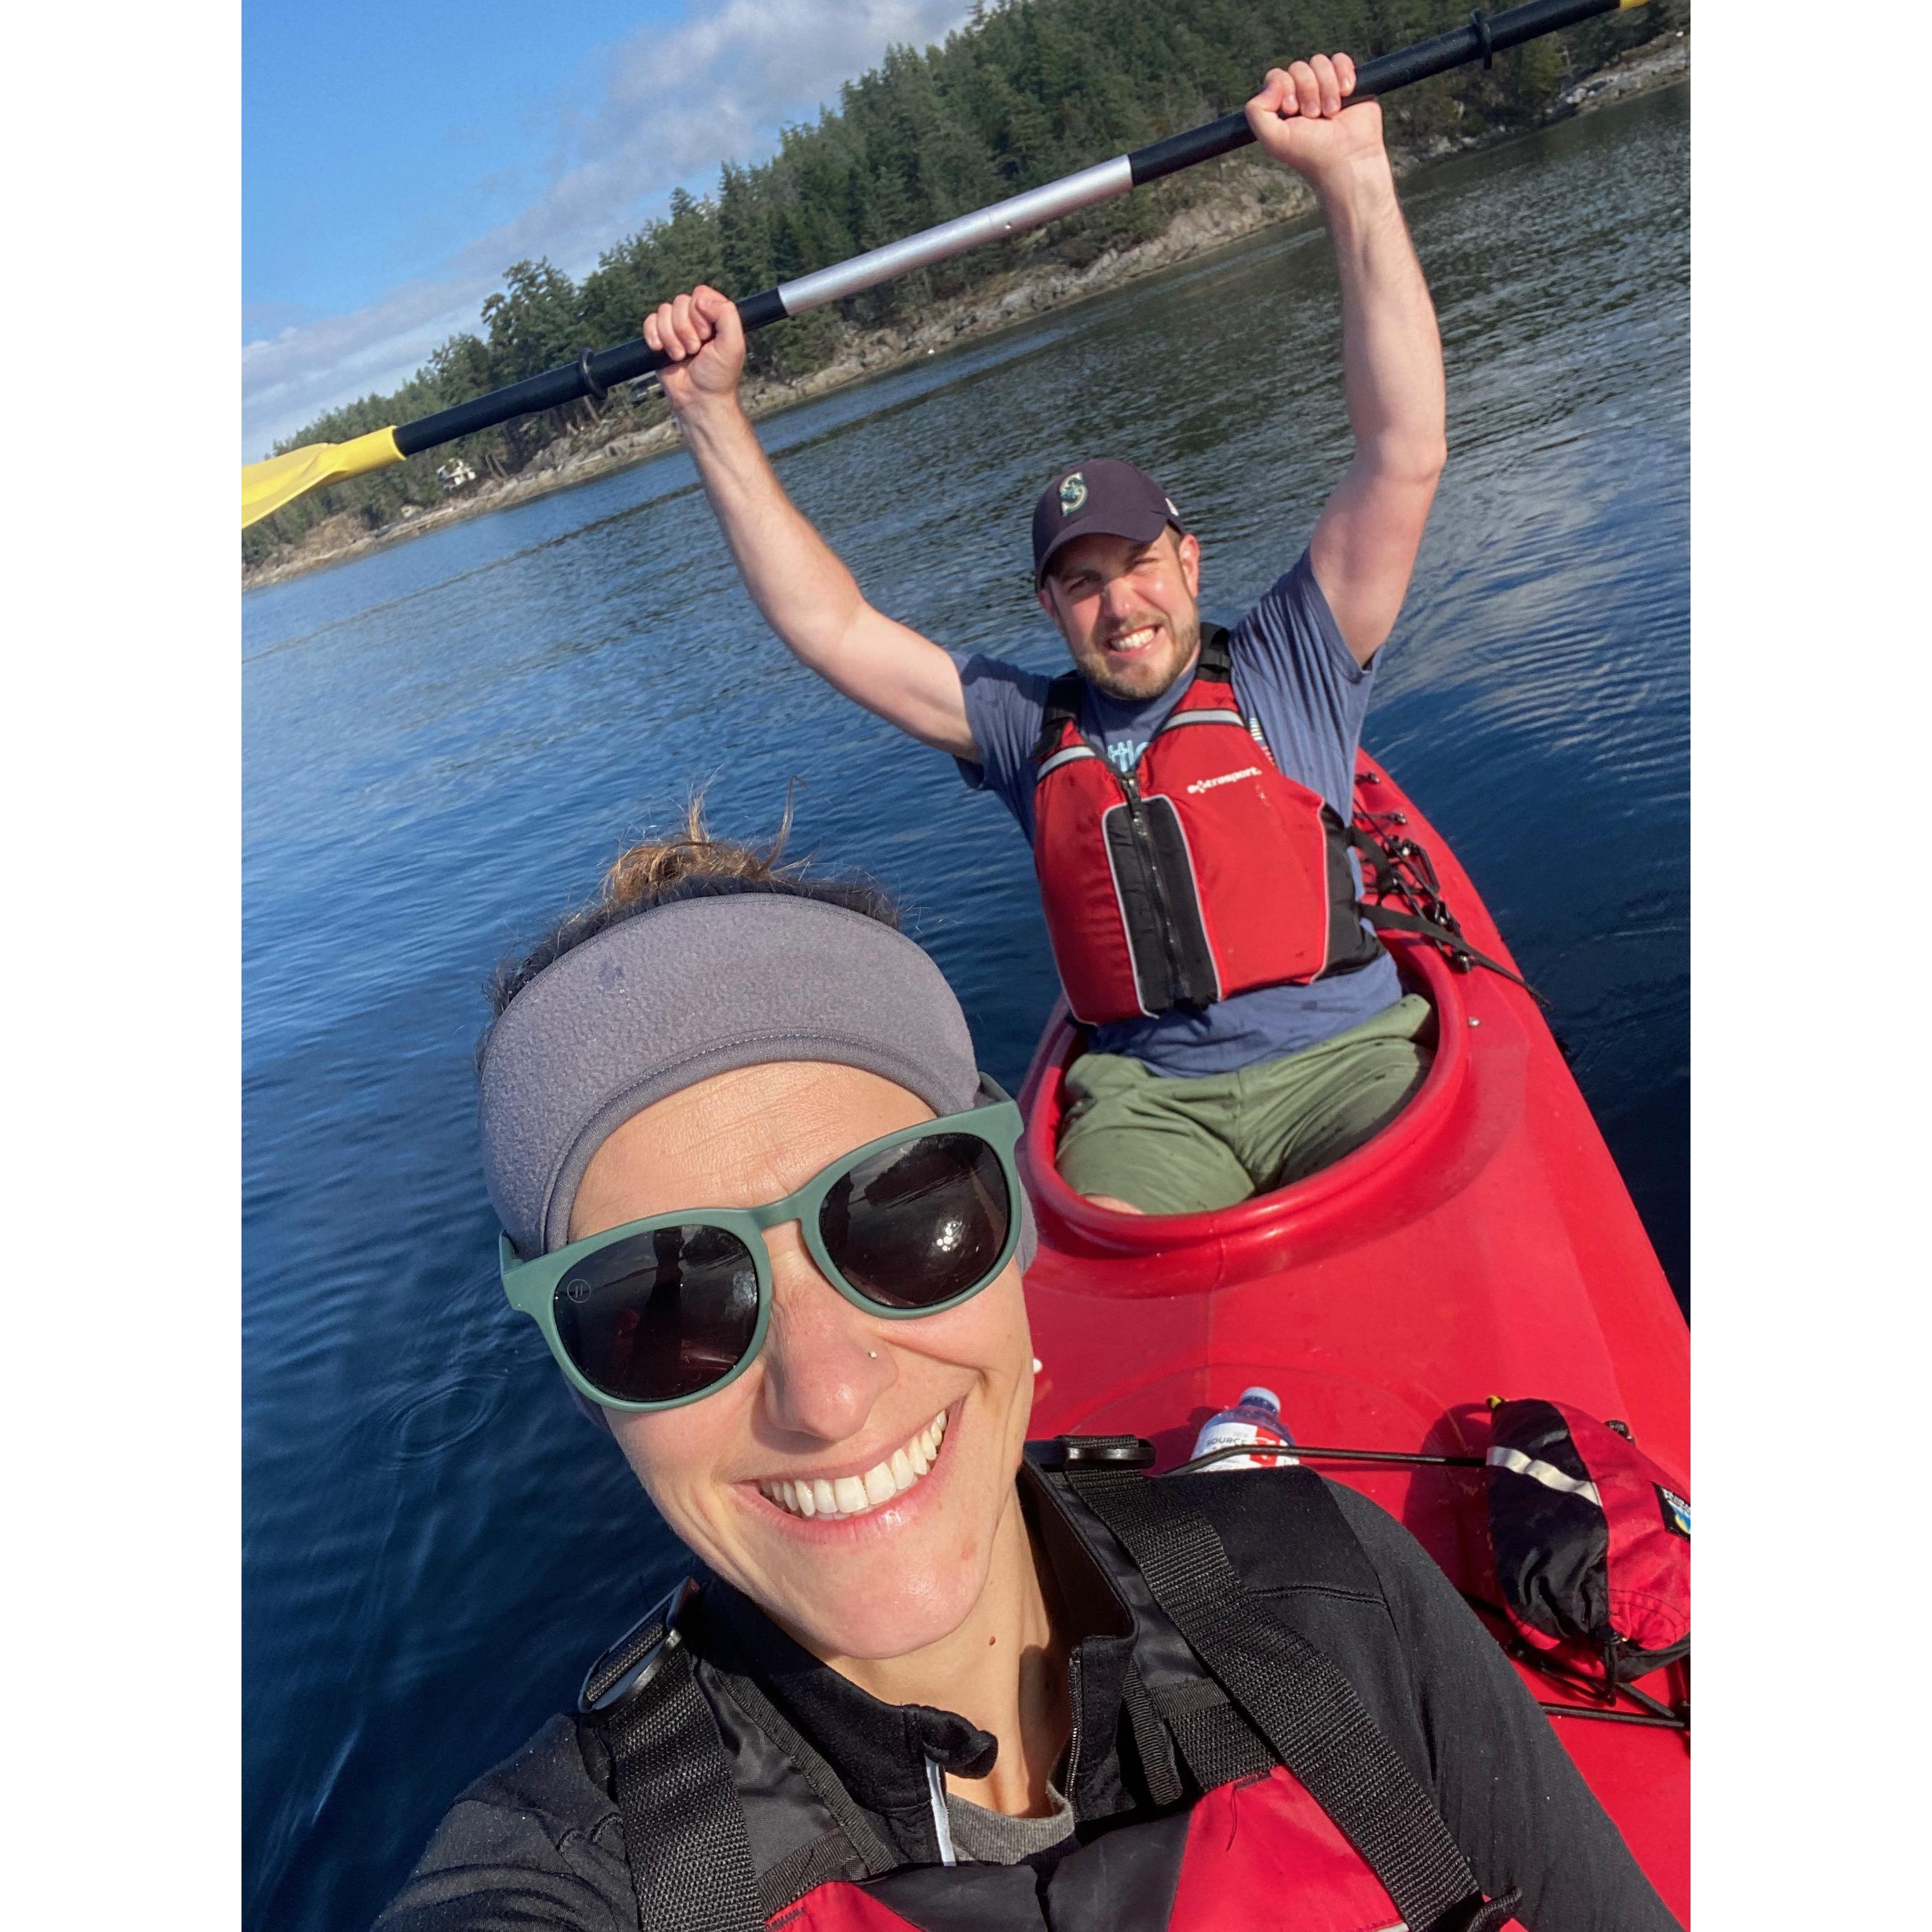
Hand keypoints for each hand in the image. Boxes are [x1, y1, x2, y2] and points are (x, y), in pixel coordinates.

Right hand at [642, 284, 745, 415]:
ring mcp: (676, 328)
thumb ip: (726, 314)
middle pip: (680, 302)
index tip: (707, 335)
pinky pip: (649, 322)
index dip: (700, 313)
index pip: (700, 294)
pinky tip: (661, 350)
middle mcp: (694, 319)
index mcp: (714, 316)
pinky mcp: (660, 338)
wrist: (698, 400)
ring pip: (663, 311)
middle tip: (695, 350)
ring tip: (681, 356)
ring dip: (671, 337)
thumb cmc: (718, 376)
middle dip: (686, 329)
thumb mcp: (733, 344)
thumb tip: (701, 298)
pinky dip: (653, 336)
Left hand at [1244, 56, 1385, 191]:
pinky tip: (1346, 93)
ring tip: (1331, 113)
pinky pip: (1340, 59)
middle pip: (1298, 67)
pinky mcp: (1346, 82)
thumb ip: (1256, 111)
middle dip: (1307, 90)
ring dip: (1326, 87)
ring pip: (1319, 62)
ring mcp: (1325, 87)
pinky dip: (1343, 73)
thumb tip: (1273, 82)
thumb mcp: (1273, 139)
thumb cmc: (1310, 153)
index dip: (1284, 86)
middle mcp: (1302, 94)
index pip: (1276, 76)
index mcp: (1282, 105)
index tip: (1292, 109)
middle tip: (1314, 116)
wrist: (1348, 158)